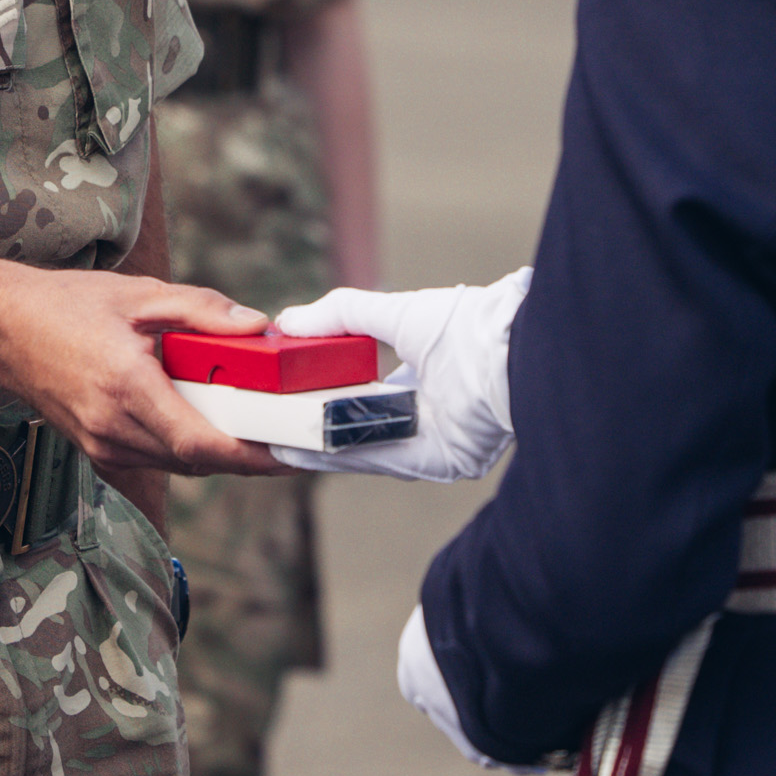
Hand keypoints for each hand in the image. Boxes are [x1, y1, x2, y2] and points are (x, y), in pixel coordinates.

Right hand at [0, 261, 287, 477]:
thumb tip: (256, 326)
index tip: (293, 451)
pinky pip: (158, 457)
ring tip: (263, 426)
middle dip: (251, 453)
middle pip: (199, 461)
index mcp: (126, 388)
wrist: (0, 330)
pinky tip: (214, 421)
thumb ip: (202, 310)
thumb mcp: (139, 294)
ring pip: (180, 464)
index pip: (203, 442)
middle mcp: (113, 428)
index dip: (254, 455)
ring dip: (222, 451)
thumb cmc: (65, 306)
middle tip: (295, 435)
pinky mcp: (98, 449)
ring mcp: (103, 445)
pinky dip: (191, 444)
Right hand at [270, 267, 529, 481]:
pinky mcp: (434, 463)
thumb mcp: (394, 312)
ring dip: (314, 443)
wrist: (508, 350)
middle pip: (358, 424)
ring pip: (361, 445)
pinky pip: (377, 460)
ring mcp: (430, 443)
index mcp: (423, 379)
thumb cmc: (464, 324)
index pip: (365, 394)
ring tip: (269, 436)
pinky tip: (298, 447)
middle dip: (312, 423)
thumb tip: (288, 319)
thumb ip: (342, 314)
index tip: (285, 391)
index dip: (324, 394)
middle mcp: (426, 415)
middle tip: (267, 420)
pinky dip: (336, 455)